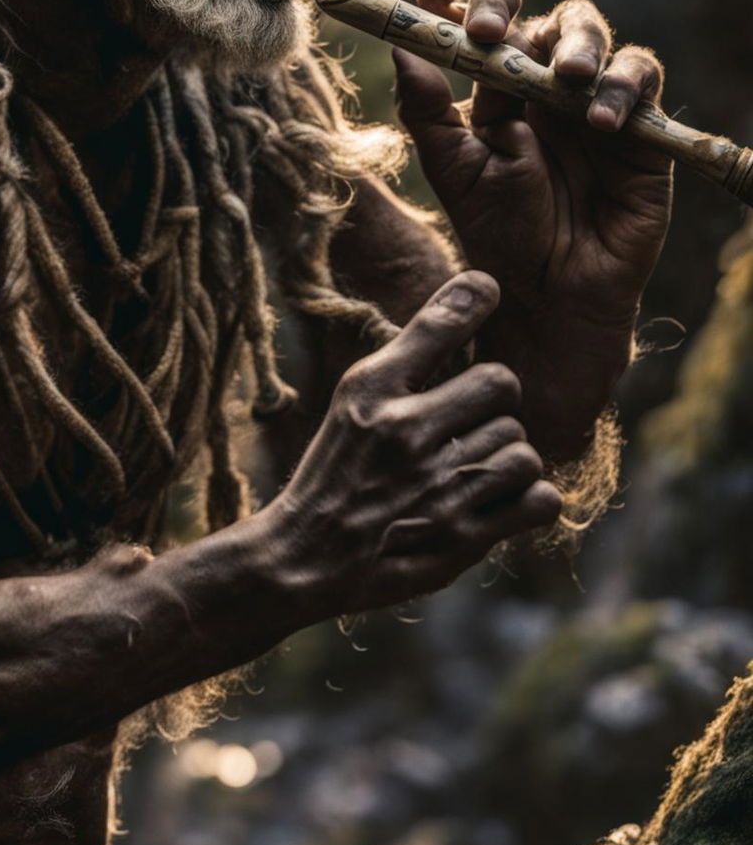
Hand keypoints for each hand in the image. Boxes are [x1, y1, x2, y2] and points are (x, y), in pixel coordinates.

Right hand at [268, 271, 560, 620]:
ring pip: (524, 447)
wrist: (305, 558)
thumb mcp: (355, 398)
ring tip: (477, 469)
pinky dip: (530, 500)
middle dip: (494, 405)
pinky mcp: (461, 538)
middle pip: (501, 385)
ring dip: (509, 458)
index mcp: (373, 391)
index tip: (488, 290)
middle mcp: (404, 432)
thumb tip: (477, 287)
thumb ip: (413, 351)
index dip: (476, 298)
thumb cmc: (339, 469)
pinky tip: (501, 500)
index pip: (441, 323)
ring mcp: (436, 487)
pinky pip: (539, 499)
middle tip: (470, 425)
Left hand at [390, 0, 673, 456]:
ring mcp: (592, 101)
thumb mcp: (453, 170)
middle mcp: (544, 87)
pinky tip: (599, 123)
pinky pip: (640, 76)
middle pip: (536, 16)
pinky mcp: (639, 124)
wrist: (551, 294)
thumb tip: (401, 45)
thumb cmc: (500, 234)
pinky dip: (620, 88)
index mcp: (495, 91)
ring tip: (564, 78)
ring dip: (576, 44)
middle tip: (488, 32)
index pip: (482, 25)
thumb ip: (426, 109)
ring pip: (591, 34)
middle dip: (510, 9)